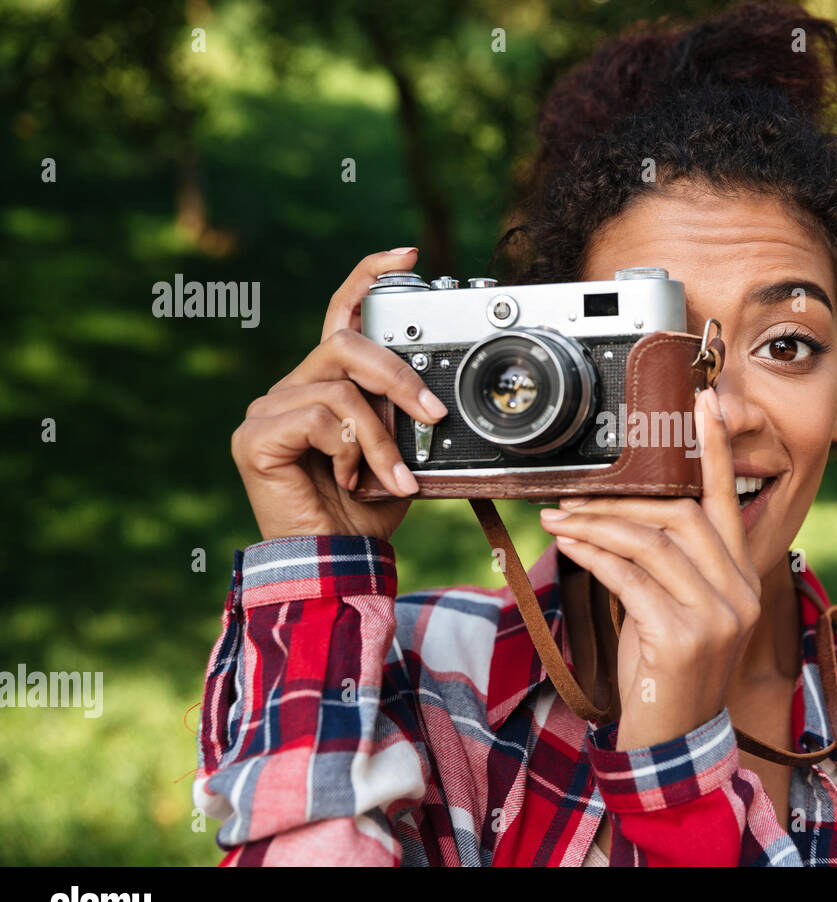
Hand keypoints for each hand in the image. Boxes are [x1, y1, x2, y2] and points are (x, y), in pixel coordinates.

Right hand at [231, 249, 446, 540]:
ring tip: (395, 476)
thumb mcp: (400, 454)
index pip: (342, 315)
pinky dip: (350, 449)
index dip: (369, 277)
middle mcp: (291, 389)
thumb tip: (435, 393)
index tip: (409, 255)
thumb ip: (404, 417)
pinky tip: (347, 479)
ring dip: (382, 436)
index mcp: (324, 386)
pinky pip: (319, 417)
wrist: (335, 563)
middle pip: (345, 343)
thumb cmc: (364, 513)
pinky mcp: (254, 436)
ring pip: (339, 387)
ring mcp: (266, 410)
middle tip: (432, 415)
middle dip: (398, 377)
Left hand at [539, 387, 760, 749]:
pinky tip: (568, 546)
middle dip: (622, 498)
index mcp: (741, 580)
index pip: (729, 503)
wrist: (672, 744)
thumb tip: (615, 518)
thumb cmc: (667, 674)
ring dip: (596, 525)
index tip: (704, 403)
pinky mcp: (683, 638)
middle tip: (575, 494)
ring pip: (651, 543)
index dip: (716, 450)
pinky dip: (593, 556)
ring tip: (559, 519)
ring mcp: (717, 617)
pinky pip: (629, 578)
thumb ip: (659, 566)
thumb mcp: (670, 613)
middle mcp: (739, 593)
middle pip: (683, 516)